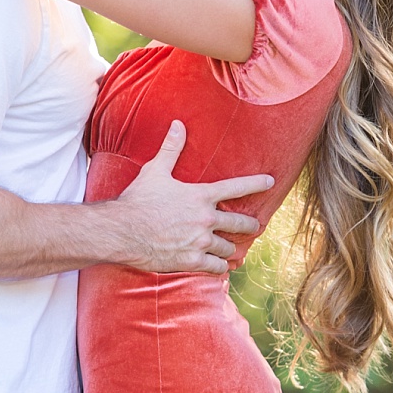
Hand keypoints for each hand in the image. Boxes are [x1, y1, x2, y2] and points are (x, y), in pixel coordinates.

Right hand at [109, 121, 272, 273]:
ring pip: (228, 248)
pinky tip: (218, 267)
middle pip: (241, 224)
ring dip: (228, 248)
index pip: (237, 188)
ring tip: (228, 249)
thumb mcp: (154, 171)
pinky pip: (217, 268)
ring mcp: (200, 242)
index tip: (270, 182)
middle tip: (253, 227)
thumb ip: (171, 149)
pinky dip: (218, 268)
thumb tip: (178, 124)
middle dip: (249, 225)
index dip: (256, 183)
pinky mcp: (192, 261)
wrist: (122, 231)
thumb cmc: (138, 199)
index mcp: (201, 196)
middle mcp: (206, 219)